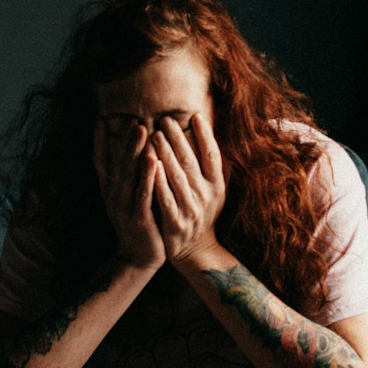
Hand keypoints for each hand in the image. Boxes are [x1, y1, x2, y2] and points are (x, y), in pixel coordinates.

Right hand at [93, 120, 164, 271]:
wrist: (139, 257)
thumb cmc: (139, 222)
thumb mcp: (128, 197)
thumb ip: (129, 175)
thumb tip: (132, 148)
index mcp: (110, 188)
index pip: (100, 160)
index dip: (98, 139)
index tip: (100, 118)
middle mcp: (113, 194)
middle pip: (116, 161)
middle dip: (123, 138)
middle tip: (132, 118)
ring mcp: (123, 206)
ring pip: (128, 173)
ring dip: (134, 150)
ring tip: (141, 130)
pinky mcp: (137, 217)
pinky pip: (142, 193)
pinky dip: (146, 176)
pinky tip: (153, 160)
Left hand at [150, 114, 226, 266]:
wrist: (195, 251)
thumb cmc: (203, 215)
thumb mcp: (216, 194)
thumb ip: (217, 170)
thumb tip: (216, 141)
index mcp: (216, 186)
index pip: (213, 155)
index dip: (206, 135)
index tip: (196, 116)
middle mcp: (206, 196)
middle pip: (192, 161)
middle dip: (178, 139)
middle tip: (165, 120)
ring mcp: (190, 209)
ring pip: (177, 177)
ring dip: (166, 155)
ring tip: (155, 135)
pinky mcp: (175, 222)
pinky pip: (165, 198)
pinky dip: (158, 181)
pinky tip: (149, 165)